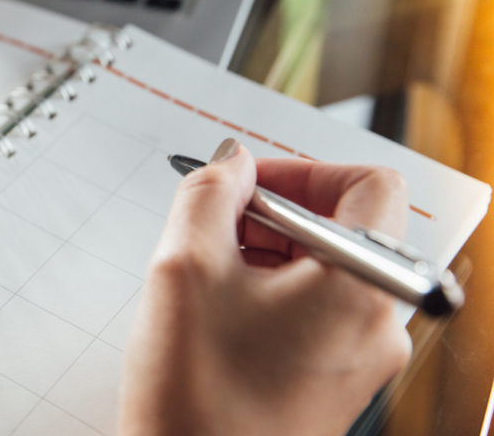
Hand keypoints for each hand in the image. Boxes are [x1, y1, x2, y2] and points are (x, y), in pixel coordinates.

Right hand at [119, 138, 412, 435]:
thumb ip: (209, 192)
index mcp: (360, 287)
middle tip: (211, 226)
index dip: (303, 170)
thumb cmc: (196, 398)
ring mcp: (357, 358)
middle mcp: (375, 324)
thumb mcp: (185, 266)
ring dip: (261, 252)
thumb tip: (231, 163)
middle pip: (340, 228)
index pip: (369, 184)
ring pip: (319, 269)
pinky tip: (216, 310)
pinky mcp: (331, 380)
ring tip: (206, 274)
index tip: (248, 185)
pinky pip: (310, 309)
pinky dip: (266, 291)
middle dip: (269, 214)